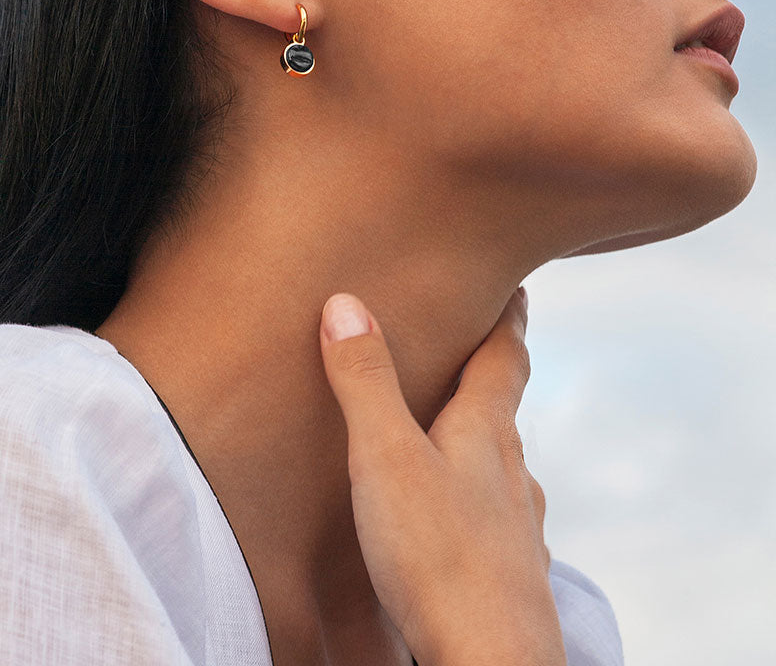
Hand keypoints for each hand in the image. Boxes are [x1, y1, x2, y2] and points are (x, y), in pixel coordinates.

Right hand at [318, 287, 565, 665]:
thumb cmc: (439, 559)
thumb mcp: (385, 458)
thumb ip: (365, 382)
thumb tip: (347, 302)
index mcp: (485, 434)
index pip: (505, 358)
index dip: (509, 318)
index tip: (517, 287)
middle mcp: (511, 475)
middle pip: (504, 410)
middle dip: (491, 376)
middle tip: (475, 349)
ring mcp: (517, 529)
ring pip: (503, 469)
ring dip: (482, 441)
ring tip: (458, 433)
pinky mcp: (510, 577)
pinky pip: (494, 519)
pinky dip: (476, 499)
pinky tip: (460, 520)